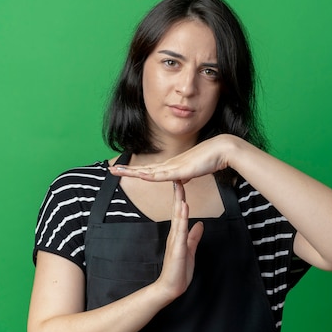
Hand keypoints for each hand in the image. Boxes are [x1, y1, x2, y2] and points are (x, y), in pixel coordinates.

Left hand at [109, 135, 234, 182]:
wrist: (221, 150)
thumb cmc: (209, 159)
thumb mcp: (193, 171)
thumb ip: (185, 176)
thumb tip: (180, 181)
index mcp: (171, 166)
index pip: (149, 170)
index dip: (135, 170)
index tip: (122, 170)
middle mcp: (169, 164)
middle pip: (143, 169)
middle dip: (127, 169)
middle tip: (110, 170)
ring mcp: (174, 166)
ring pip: (148, 171)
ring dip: (131, 171)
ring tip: (116, 171)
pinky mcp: (181, 170)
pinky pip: (163, 175)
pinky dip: (150, 176)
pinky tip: (140, 176)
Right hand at [154, 180, 203, 301]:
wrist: (171, 287)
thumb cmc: (179, 271)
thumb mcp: (190, 250)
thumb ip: (194, 237)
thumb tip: (200, 224)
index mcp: (178, 234)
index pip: (180, 213)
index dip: (181, 198)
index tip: (181, 184)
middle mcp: (175, 235)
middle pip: (177, 211)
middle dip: (178, 195)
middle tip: (178, 178)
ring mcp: (175, 241)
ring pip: (178, 218)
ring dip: (180, 203)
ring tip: (180, 189)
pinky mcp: (177, 248)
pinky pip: (181, 231)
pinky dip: (183, 219)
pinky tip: (184, 209)